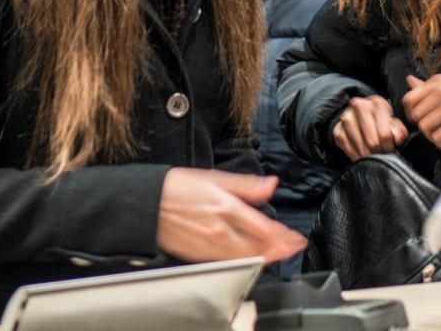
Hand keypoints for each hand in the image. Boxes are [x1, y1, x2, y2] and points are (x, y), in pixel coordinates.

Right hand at [157, 169, 306, 263]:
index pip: (263, 229)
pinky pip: (227, 263)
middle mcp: (219, 231)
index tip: (296, 238)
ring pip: (244, 258)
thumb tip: (271, 184)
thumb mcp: (214, 177)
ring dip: (265, 257)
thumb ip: (246, 185)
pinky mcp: (198, 256)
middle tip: (293, 247)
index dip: (283, 236)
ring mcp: (208, 247)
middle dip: (279, 250)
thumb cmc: (175, 188)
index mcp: (226, 208)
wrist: (145, 204)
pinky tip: (250, 258)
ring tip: (278, 254)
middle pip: (257, 248)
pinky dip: (244, 262)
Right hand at [332, 95, 407, 160]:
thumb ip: (399, 130)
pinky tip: (362, 157)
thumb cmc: (380, 121)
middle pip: (372, 141)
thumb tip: (397, 139)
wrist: (358, 116)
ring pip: (360, 147)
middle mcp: (359, 106)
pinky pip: (348, 150)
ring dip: (368, 156)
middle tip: (381, 155)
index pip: (385, 133)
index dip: (389, 146)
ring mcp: (346, 118)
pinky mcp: (337, 130)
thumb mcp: (393, 122)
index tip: (389, 150)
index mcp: (377, 103)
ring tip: (372, 156)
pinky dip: (356, 157)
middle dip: (379, 152)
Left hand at [401, 74, 440, 150]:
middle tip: (439, 127)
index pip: (408, 99)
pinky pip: (436, 138)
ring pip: (424, 128)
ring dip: (433, 136)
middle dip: (424, 125)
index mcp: (440, 81)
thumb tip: (410, 80)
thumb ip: (428, 88)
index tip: (425, 118)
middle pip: (415, 116)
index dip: (412, 113)